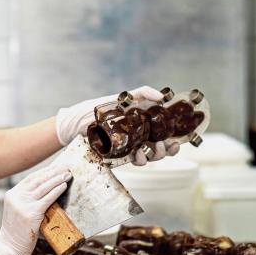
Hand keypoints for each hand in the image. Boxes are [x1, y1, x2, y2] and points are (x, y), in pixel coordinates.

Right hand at [0, 166, 71, 254]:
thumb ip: (28, 200)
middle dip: (53, 172)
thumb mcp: (18, 211)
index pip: (30, 178)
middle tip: (65, 167)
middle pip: (38, 179)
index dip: (44, 171)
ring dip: (57, 179)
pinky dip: (57, 190)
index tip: (56, 167)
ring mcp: (23, 204)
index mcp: (12, 195)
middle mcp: (16, 197)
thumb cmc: (16, 232)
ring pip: (44, 186)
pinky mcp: (31, 213)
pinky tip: (63, 186)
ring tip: (67, 174)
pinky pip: (47, 198)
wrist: (9, 248)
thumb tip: (47, 191)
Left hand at [55, 85, 178, 164]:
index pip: (164, 133)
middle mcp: (138, 137)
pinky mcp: (119, 156)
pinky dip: (140, 160)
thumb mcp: (122, 97)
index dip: (174, 138)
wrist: (76, 122)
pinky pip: (135, 160)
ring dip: (156, 156)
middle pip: (161, 147)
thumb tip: (162, 96)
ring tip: (151, 151)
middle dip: (167, 149)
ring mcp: (129, 147)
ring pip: (150, 155)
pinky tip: (139, 157)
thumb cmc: (98, 108)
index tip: (179, 140)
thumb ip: (142, 93)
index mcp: (142, 123)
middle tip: (166, 146)